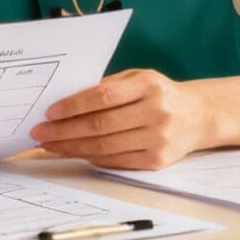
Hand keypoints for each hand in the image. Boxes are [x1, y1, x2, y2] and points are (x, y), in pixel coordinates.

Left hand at [29, 69, 215, 170]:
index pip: (103, 96)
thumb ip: (108, 87)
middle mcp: (156, 112)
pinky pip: (117, 161)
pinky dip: (92, 157)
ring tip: (49, 145)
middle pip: (101, 125)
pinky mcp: (157, 160)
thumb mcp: (138, 78)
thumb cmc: (159, 94)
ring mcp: (158, 138)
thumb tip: (65, 103)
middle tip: (39, 132)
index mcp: (149, 85)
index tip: (49, 112)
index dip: (73, 106)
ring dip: (72, 147)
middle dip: (64, 131)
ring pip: (105, 146)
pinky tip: (74, 152)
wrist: (199, 116)